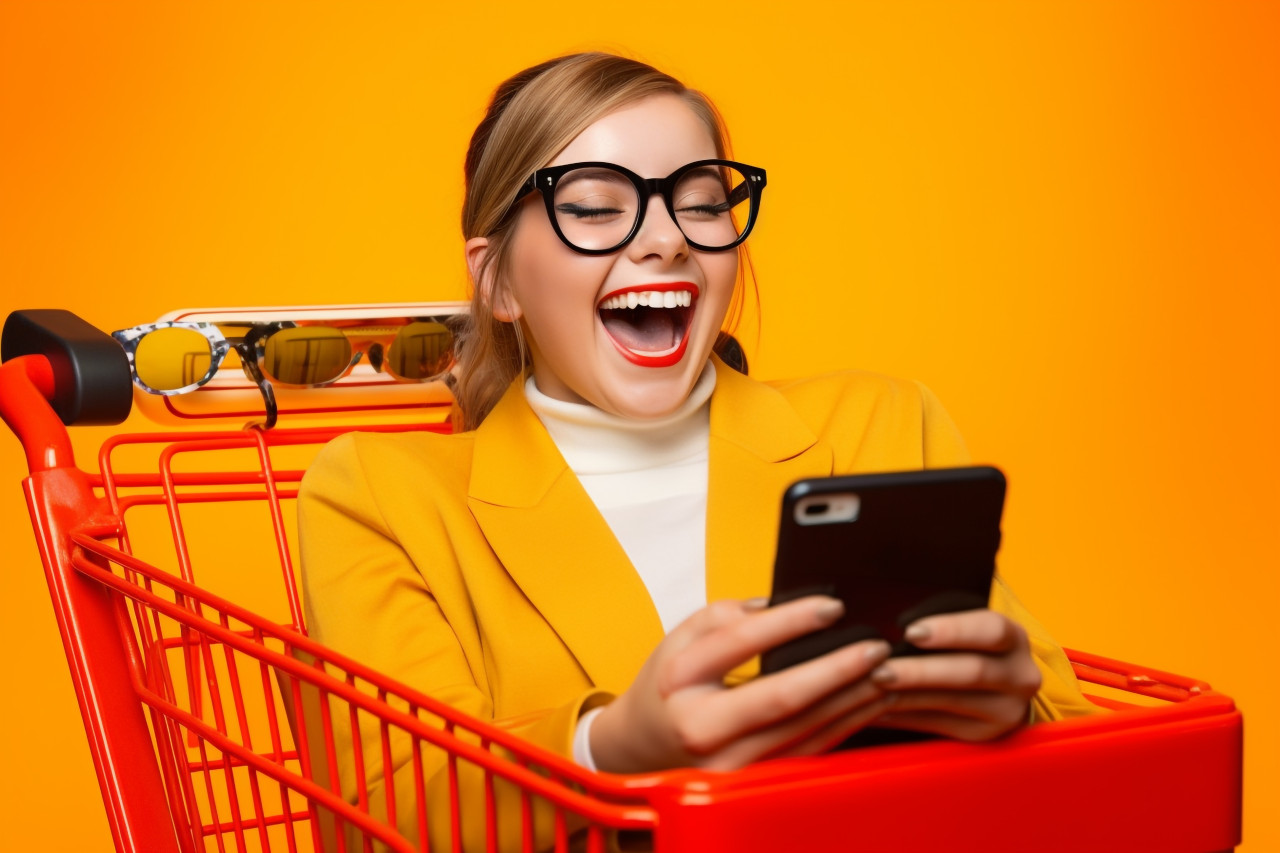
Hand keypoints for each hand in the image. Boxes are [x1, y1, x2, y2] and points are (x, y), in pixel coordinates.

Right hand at [589, 596, 894, 772]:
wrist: (641, 746)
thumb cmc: (667, 687)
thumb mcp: (678, 639)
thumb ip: (724, 616)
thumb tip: (781, 603)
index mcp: (679, 681)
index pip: (741, 642)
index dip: (791, 621)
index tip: (831, 605)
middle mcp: (702, 727)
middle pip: (783, 696)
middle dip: (837, 668)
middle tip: (875, 646)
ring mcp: (728, 763)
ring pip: (804, 728)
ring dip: (850, 699)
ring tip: (883, 670)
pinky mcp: (751, 781)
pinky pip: (807, 750)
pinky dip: (841, 725)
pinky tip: (864, 702)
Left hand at [866, 609, 1040, 740]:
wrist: (1003, 688)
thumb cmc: (972, 645)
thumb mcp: (971, 625)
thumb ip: (944, 621)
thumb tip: (901, 623)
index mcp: (1015, 639)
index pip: (991, 631)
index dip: (951, 630)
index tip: (910, 631)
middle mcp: (1019, 677)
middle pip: (971, 672)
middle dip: (920, 671)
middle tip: (879, 669)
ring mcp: (1005, 711)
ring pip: (951, 703)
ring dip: (905, 696)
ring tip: (870, 689)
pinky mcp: (984, 735)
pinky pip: (938, 726)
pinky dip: (904, 716)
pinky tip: (877, 709)